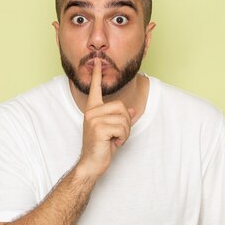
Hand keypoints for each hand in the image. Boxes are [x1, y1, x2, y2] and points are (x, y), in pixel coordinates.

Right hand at [76, 58, 135, 178]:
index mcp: (93, 109)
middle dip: (126, 123)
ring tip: (114, 139)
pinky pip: (122, 128)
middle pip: (121, 107)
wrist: (92, 163)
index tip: (98, 61)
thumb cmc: (102, 147)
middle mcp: (91, 111)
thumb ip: (122, 118)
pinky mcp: (98, 128)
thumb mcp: (114, 130)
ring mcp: (94, 119)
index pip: (95, 89)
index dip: (97, 74)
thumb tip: (133, 109)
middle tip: (117, 134)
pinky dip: (123, 138)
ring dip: (125, 132)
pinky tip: (113, 143)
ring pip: (124, 118)